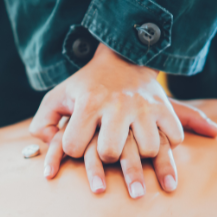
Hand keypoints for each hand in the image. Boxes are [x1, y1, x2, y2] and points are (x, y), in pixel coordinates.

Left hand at [32, 43, 216, 193]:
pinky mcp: (164, 108)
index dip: (71, 149)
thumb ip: (42, 124)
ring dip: (141, 155)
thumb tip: (47, 152)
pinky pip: (174, 138)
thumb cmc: (85, 86)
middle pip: (111, 153)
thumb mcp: (57, 97)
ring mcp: (143, 107)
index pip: (73, 145)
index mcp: (88, 103)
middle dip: (106, 158)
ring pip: (147, 149)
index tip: (76, 143)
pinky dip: (168, 144)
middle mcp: (117, 105)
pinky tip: (157, 141)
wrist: (122, 58)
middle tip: (108, 150)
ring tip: (135, 148)